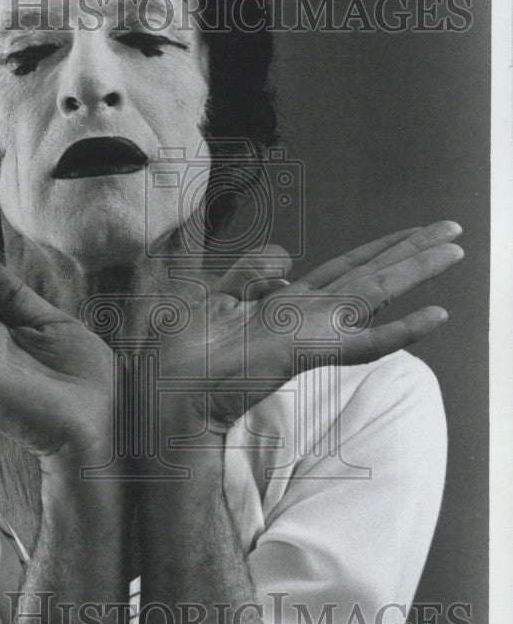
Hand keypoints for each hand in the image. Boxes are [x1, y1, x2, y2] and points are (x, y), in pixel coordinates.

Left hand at [164, 221, 462, 429]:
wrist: (168, 392)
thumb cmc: (185, 354)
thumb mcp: (217, 298)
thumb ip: (251, 273)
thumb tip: (286, 260)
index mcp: (287, 304)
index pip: (344, 269)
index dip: (378, 249)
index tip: (412, 231)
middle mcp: (306, 316)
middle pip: (368, 275)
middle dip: (410, 251)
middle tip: (453, 230)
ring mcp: (308, 334)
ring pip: (373, 296)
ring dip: (415, 273)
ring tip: (454, 251)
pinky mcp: (303, 352)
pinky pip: (360, 344)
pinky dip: (398, 331)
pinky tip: (434, 316)